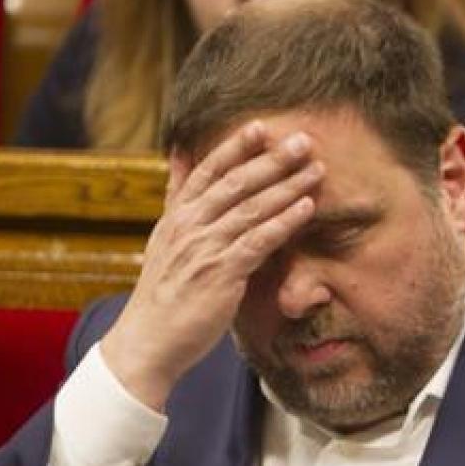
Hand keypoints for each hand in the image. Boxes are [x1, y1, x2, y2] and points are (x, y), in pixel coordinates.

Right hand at [100, 120, 323, 409]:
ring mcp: (205, 248)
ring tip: (316, 168)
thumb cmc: (162, 293)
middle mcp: (190, 226)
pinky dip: (284, 222)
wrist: (148, 340)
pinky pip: (259, 241)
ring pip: (252, 207)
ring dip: (287, 185)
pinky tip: (307, 207)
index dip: (235, 146)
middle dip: (271, 159)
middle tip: (303, 139)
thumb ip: (176, 196)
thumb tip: (178, 154)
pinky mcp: (222, 273)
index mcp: (177, 216)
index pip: (207, 171)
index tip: (262, 125)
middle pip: (235, 182)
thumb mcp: (164, 238)